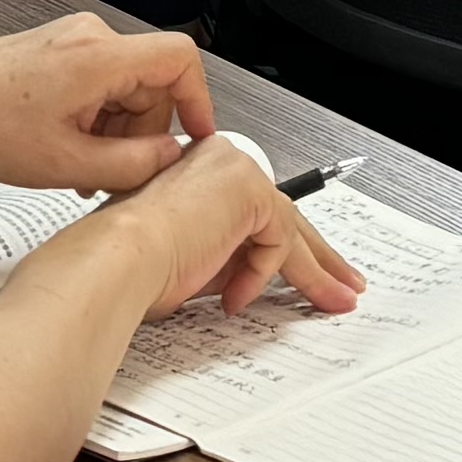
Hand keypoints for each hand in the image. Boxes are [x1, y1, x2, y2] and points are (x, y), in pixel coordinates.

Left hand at [0, 13, 215, 196]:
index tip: (197, 137)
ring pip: (125, 87)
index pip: (180, 58)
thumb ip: (132, 165)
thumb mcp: (67, 164)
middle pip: (152, 81)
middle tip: (118, 172)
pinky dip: (96, 119)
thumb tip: (171, 160)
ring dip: (116, 130)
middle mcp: (90, 37)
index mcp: (99, 56)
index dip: (199, 100)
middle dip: (143, 131)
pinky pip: (99, 84)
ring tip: (84, 169)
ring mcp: (72, 40)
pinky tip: (70, 151)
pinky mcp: (59, 50)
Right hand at [102, 131, 365, 322]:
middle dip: (319, 256)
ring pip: (289, 228)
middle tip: (344, 282)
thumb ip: (227, 260)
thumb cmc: (130, 264)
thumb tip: (255, 278)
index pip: (255, 208)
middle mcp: (219, 161)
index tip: (307, 272)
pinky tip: (234, 298)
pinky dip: (261, 274)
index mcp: (198, 172)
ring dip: (315, 273)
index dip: (283, 246)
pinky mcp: (249, 188)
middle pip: (284, 212)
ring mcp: (235, 169)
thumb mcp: (193, 263)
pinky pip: (277, 240)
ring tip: (334, 301)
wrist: (117, 259)